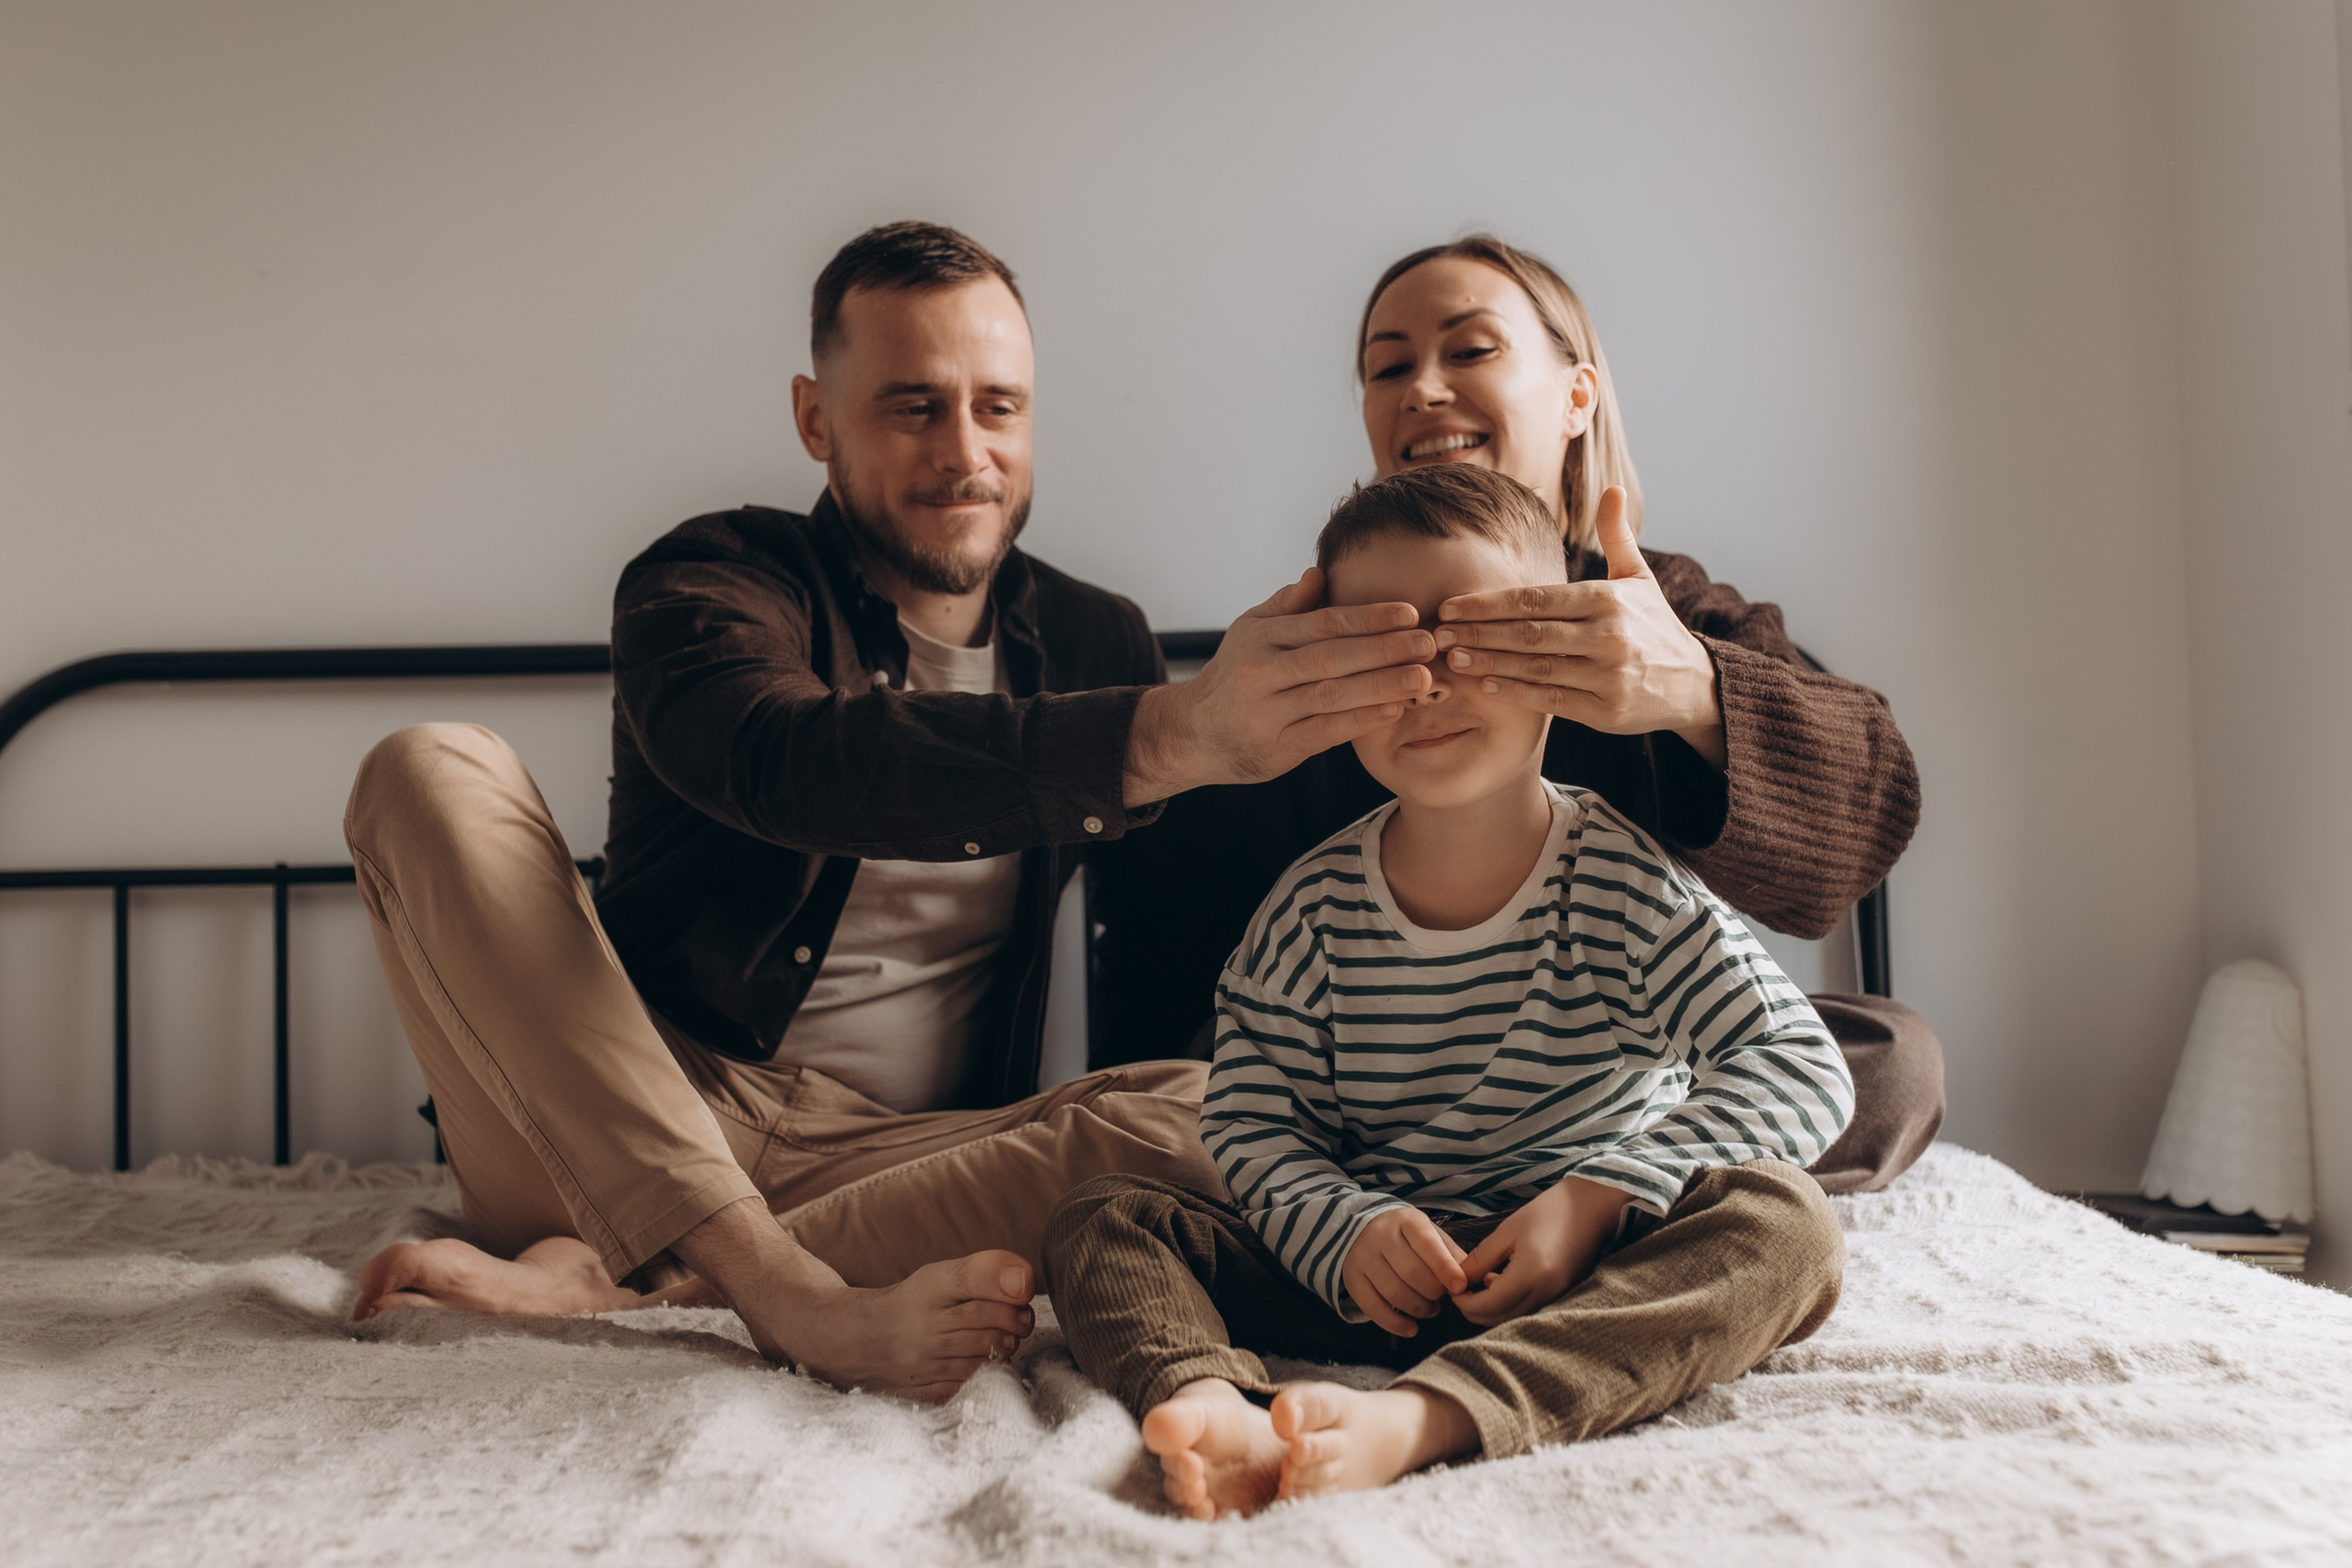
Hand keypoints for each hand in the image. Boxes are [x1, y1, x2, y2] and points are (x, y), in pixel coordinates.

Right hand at [1122, 568, 1434, 805]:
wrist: (1193, 734)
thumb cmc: (1234, 676)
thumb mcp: (1250, 632)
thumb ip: (1286, 606)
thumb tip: (1318, 574)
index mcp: (1260, 638)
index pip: (1322, 622)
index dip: (1368, 617)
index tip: (1409, 613)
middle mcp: (1260, 673)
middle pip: (1331, 657)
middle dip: (1385, 649)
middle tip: (1427, 643)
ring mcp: (1267, 713)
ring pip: (1332, 695)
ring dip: (1382, 685)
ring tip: (1421, 677)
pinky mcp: (1276, 748)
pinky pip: (1326, 731)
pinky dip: (1362, 720)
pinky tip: (1393, 710)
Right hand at [1339, 1206, 1470, 1336]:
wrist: (1362, 1228)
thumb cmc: (1406, 1235)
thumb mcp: (1429, 1234)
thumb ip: (1450, 1254)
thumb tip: (1470, 1278)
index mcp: (1406, 1220)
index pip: (1426, 1244)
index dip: (1445, 1268)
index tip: (1459, 1287)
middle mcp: (1381, 1236)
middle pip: (1410, 1271)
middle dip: (1433, 1292)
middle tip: (1441, 1298)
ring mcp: (1363, 1257)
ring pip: (1393, 1291)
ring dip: (1418, 1308)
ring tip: (1430, 1309)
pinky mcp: (1352, 1278)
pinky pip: (1372, 1307)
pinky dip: (1394, 1323)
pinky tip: (1411, 1328)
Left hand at [1431, 487, 1727, 768]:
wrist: (1695, 683)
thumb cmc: (1655, 625)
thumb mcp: (1640, 577)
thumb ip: (1617, 536)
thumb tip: (1614, 489)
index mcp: (1610, 600)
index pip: (1537, 599)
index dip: (1490, 604)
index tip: (1453, 604)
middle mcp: (1609, 637)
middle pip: (1530, 634)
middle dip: (1479, 633)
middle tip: (1438, 633)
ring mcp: (1608, 677)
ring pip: (1535, 668)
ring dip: (1489, 663)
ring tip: (1453, 658)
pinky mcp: (1606, 712)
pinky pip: (1551, 700)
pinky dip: (1515, 693)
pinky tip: (1485, 684)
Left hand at [1450, 1175, 1636, 1327]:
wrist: (1592, 1208)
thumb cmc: (1549, 1212)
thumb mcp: (1507, 1231)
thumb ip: (1481, 1259)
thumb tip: (1458, 1279)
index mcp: (1530, 1275)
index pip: (1488, 1306)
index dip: (1465, 1303)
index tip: (1453, 1290)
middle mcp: (1545, 1294)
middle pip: (1499, 1319)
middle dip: (1475, 1309)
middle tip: (1462, 1289)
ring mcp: (1556, 1298)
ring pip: (1513, 1318)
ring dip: (1493, 1307)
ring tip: (1484, 1279)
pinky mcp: (1562, 1296)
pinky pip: (1528, 1310)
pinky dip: (1510, 1304)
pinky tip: (1503, 1280)